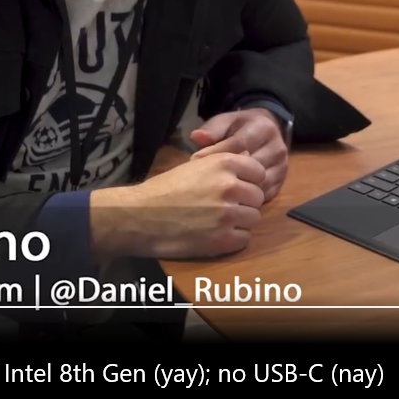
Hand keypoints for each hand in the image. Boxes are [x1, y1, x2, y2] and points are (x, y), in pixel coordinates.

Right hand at [87, 151, 267, 258]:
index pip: (259, 172)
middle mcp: (230, 186)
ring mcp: (228, 214)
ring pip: (254, 218)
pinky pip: (245, 239)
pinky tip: (215, 235)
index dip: (249, 182)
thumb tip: (251, 158)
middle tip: (225, 208)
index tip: (237, 189)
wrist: (139, 216)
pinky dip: (233, 239)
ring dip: (241, 222)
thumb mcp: (195, 165)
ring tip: (219, 222)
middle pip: (258, 197)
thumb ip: (224, 162)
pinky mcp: (222, 240)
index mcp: (224, 163)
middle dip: (245, 203)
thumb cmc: (164, 189)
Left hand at [190, 107, 290, 202]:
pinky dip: (246, 198)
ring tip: (214, 189)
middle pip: (250, 166)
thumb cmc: (240, 128)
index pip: (239, 143)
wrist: (264, 133)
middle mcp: (278, 148)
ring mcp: (282, 167)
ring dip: (236, 188)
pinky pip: (263, 195)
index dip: (217, 152)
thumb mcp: (226, 122)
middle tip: (203, 179)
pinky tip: (230, 196)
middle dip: (226, 172)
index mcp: (264, 128)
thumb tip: (197, 137)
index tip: (196, 160)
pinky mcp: (281, 182)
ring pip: (258, 183)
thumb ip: (213, 129)